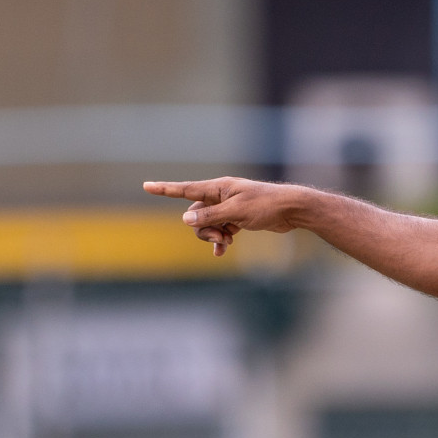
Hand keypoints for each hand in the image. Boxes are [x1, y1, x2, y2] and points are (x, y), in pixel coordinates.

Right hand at [142, 177, 306, 255]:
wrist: (292, 210)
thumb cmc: (266, 206)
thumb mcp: (236, 212)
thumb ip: (210, 215)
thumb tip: (186, 218)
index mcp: (218, 188)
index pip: (186, 189)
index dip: (165, 189)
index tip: (146, 186)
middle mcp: (221, 195)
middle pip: (197, 214)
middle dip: (203, 229)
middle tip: (221, 237)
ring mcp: (230, 207)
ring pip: (209, 223)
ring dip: (213, 235)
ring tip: (227, 242)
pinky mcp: (239, 218)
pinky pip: (221, 229)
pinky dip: (221, 240)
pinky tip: (222, 251)